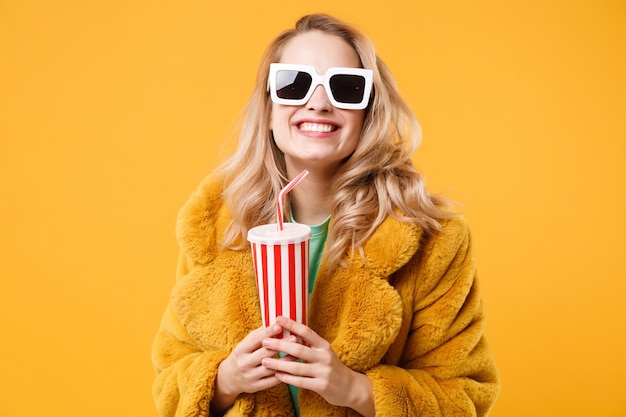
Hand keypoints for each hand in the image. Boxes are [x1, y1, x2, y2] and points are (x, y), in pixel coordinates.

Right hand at [212, 323, 294, 412]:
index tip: (280, 325)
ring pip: (271, 368)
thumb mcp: (245, 344)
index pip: (255, 339)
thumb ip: (258, 335)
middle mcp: (244, 363)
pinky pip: (272, 381)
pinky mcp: (256, 386)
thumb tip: (275, 322)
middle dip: (281, 345)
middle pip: (265, 353)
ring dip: (286, 360)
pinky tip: (293, 367)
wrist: (229, 378)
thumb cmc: (242, 356)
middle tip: (294, 338)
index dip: (268, 332)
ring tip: (298, 353)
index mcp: (240, 350)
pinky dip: (283, 374)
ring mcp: (250, 376)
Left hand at [260, 316, 374, 416]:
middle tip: (265, 341)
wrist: (348, 386)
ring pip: (297, 367)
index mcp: (323, 345)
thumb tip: (287, 330)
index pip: (306, 331)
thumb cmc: (329, 366)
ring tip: (265, 361)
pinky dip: (287, 378)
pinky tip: (277, 375)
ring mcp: (323, 372)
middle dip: (280, 345)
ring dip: (279, 364)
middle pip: (298, 349)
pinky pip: (300, 382)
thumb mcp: (322, 351)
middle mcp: (324, 357)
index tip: (277, 318)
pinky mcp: (322, 386)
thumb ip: (308, 343)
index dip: (291, 324)